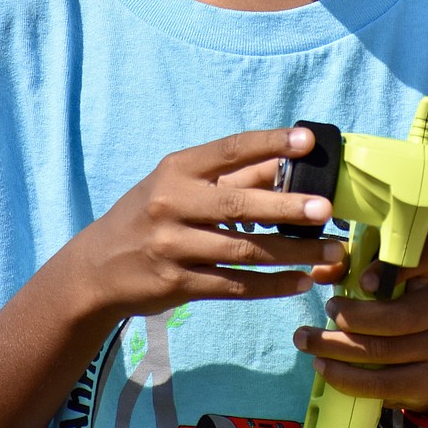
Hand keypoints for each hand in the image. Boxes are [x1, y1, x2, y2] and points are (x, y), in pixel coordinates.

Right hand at [74, 126, 345, 317]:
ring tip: (331, 251)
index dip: (270, 143)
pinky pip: (235, 285)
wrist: (96, 268)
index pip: (229, 150)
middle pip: (239, 204)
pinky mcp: (178, 284)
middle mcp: (172, 204)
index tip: (308, 142)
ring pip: (244, 250)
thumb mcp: (177, 185)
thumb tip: (287, 165)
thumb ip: (228, 177)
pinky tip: (302, 281)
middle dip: (287, 207)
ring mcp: (173, 247)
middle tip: (327, 209)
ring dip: (292, 252)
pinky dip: (272, 285)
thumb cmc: (149, 215)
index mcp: (176, 170)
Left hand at [293, 228, 427, 412]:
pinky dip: (351, 379)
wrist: (425, 349)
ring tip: (308, 342)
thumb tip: (320, 272)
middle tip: (325, 311)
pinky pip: (388, 384)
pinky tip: (326, 369)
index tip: (362, 282)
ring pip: (387, 351)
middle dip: (353, 317)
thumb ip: (349, 265)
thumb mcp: (377, 273)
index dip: (394, 268)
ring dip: (339, 348)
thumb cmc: (393, 298)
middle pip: (401, 316)